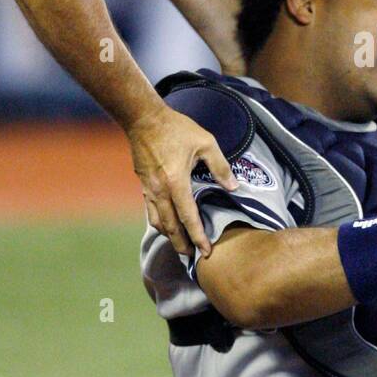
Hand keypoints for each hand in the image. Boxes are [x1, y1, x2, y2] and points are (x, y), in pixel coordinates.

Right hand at [128, 103, 236, 256]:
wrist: (143, 119)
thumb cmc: (176, 128)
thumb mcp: (206, 142)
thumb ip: (220, 166)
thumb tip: (233, 186)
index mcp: (176, 182)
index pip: (188, 217)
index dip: (198, 236)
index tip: (205, 251)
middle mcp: (160, 190)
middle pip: (170, 226)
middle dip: (181, 244)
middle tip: (192, 257)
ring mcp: (148, 189)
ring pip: (157, 221)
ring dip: (169, 235)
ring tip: (180, 244)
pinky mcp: (143, 185)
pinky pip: (151, 210)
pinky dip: (160, 222)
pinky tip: (168, 224)